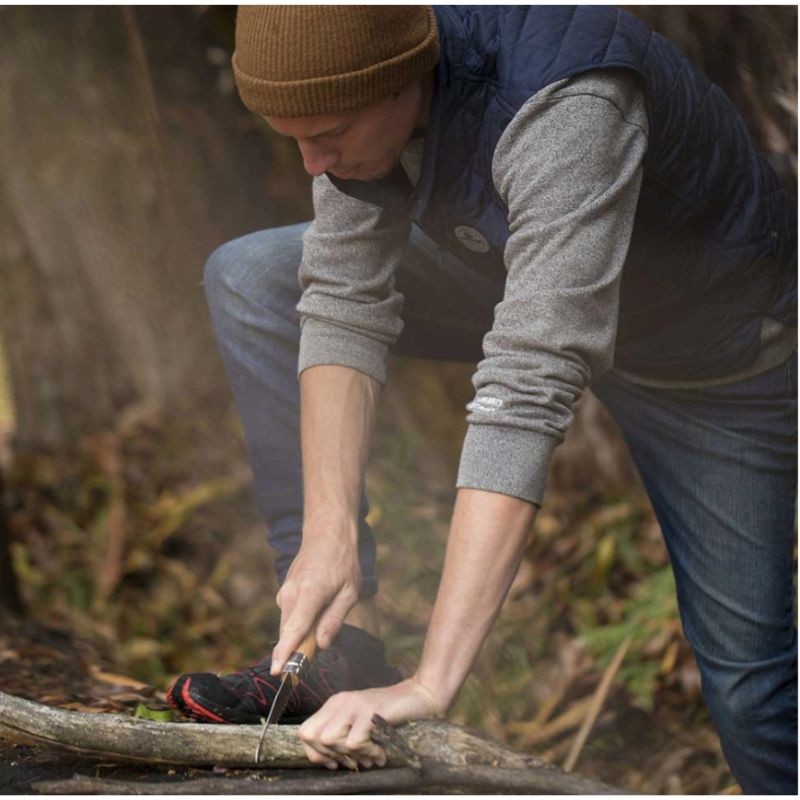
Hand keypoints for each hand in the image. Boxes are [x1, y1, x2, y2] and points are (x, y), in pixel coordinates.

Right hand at [270, 528, 360, 674]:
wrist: (326, 533)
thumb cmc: (343, 561)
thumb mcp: (349, 592)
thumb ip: (334, 620)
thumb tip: (321, 645)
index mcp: (310, 593)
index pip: (294, 630)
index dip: (286, 653)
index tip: (277, 672)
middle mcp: (291, 593)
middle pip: (289, 633)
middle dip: (299, 650)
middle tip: (317, 652)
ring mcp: (285, 592)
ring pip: (288, 626)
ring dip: (301, 635)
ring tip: (324, 619)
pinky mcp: (284, 592)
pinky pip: (290, 616)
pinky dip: (300, 623)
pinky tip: (317, 610)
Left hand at [298, 676, 446, 769]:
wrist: (419, 697)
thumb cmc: (390, 716)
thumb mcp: (360, 725)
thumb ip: (342, 737)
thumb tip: (327, 762)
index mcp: (334, 704)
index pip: (305, 732)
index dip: (316, 753)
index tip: (336, 762)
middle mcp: (340, 701)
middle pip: (313, 737)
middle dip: (332, 755)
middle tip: (355, 759)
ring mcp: (354, 704)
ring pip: (330, 740)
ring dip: (352, 755)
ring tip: (372, 754)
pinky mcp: (369, 710)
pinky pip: (353, 742)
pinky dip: (367, 753)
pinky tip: (381, 752)